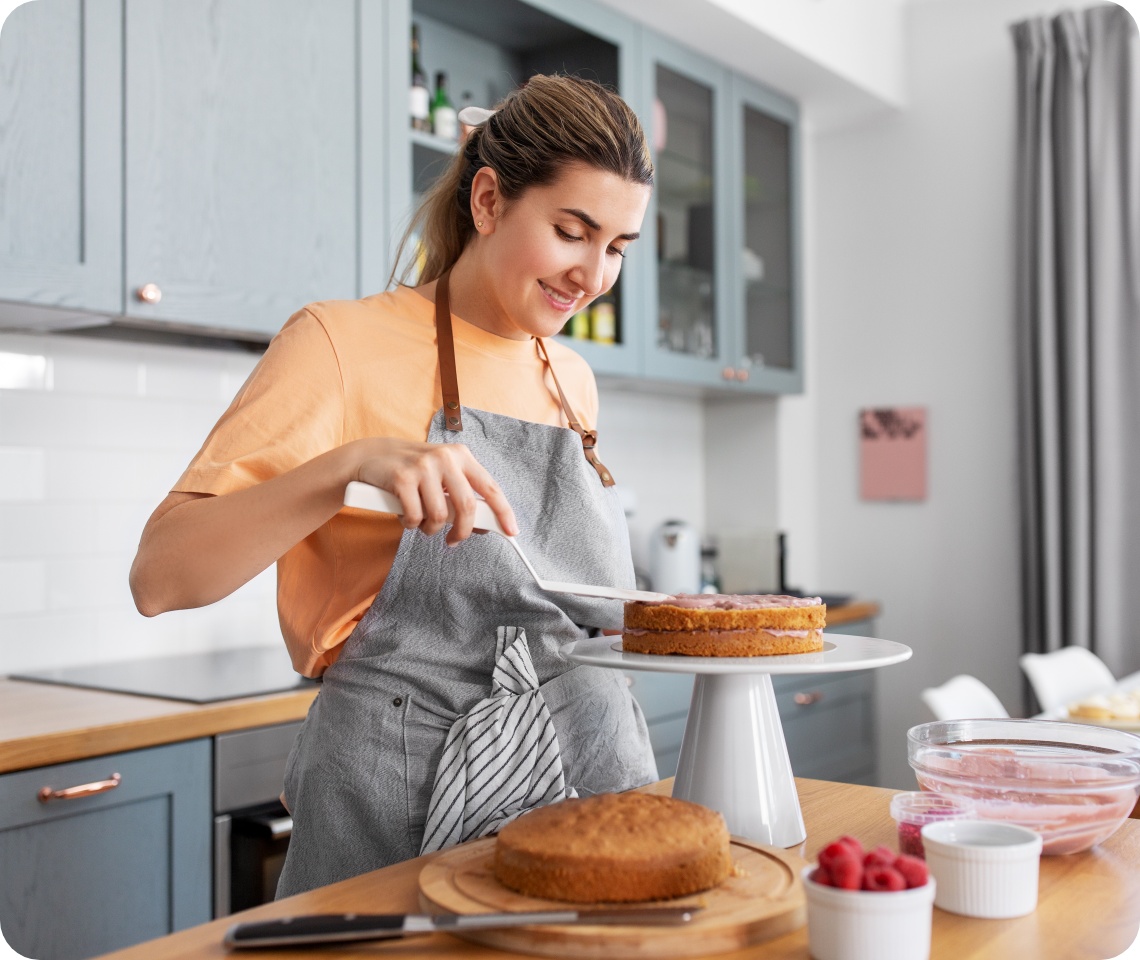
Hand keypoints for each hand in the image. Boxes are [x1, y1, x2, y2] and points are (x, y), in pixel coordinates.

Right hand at [354, 438, 517, 544]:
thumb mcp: (442, 477)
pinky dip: (411, 524)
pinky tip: (406, 516)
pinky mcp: (402, 478)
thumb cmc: (413, 471)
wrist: (372, 456)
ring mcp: (423, 466)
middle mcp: (445, 457)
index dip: (503, 511)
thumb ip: (462, 496)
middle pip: (467, 506)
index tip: (512, 531)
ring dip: (431, 529)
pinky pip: (415, 517)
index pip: (490, 487)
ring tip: (423, 523)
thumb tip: (484, 526)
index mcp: (461, 455)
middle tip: (454, 540)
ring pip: (439, 516)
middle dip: (462, 531)